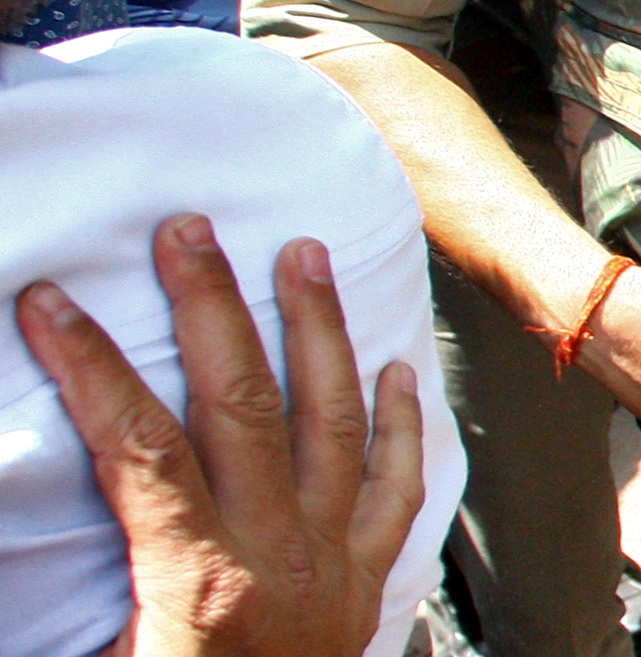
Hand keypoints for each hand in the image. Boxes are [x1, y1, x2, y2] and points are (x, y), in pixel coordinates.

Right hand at [14, 216, 427, 656]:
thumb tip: (13, 550)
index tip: (50, 301)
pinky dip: (400, 418)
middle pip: (240, 400)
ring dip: (317, 328)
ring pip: (333, 417)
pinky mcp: (368, 581)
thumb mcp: (96, 654)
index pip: (134, 442)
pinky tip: (396, 365)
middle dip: (212, 305)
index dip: (90, 364)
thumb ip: (59, 591)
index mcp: (195, 579)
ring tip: (299, 253)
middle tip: (189, 229)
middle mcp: (276, 554)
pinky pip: (397, 484)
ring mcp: (333, 561)